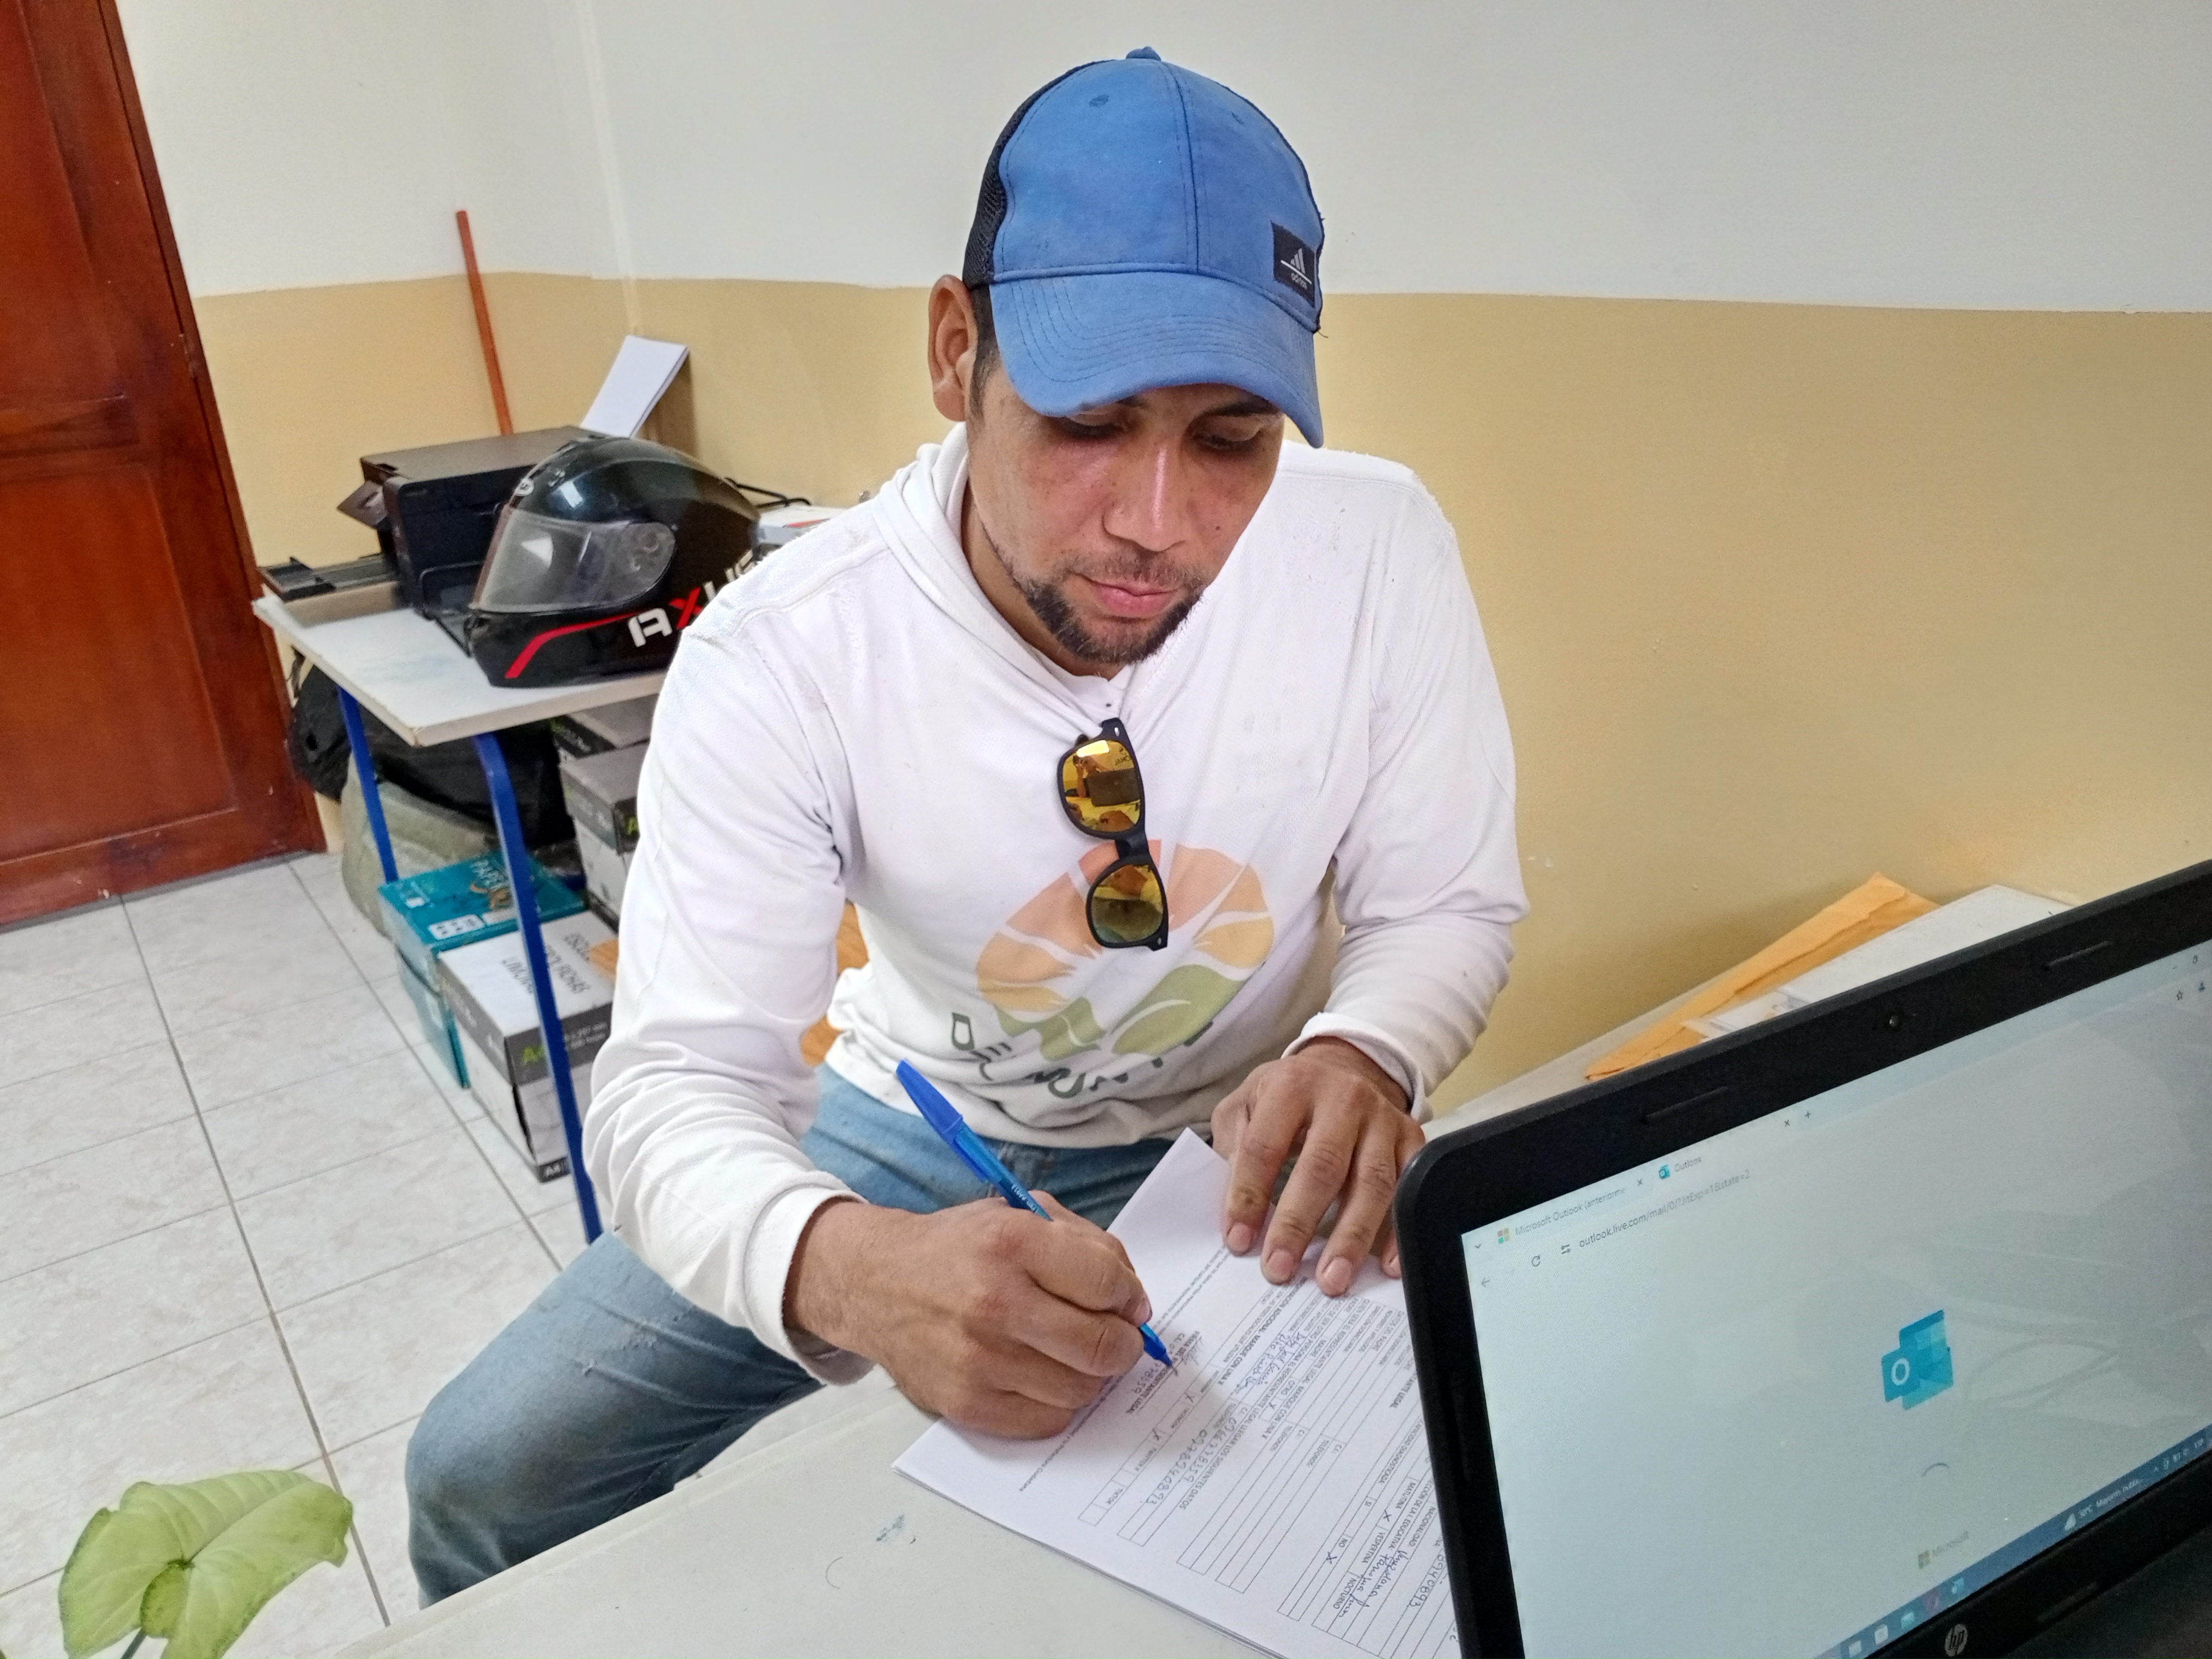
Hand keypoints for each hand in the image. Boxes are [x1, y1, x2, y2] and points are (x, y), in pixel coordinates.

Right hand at [784, 1193, 1153, 1438]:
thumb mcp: (1019, 1214)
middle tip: (1115, 1336)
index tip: (1127, 1302)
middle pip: (1100, 1346)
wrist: (874, 1283)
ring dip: (1091, 1375)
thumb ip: (1086, 1244)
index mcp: (1011, 1243)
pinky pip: (1047, 1420)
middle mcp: (993, 1302)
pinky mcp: (965, 1403)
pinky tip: (1041, 1373)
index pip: (1107, 1284)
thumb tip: (1133, 1299)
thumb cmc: (957, 1249)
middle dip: (1123, 1344)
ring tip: (1071, 1352)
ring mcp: (977, 1359)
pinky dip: (1058, 1401)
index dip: (1130, 1296)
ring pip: (1080, 1390)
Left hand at [1212, 1037, 1421, 1296]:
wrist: (1346, 1067)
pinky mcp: (1412, 1139)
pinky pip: (1410, 1188)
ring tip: (1331, 1280)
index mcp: (1292, 1086)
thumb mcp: (1246, 1104)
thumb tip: (1236, 1208)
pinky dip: (1400, 1231)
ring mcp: (1383, 1119)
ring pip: (1373, 1182)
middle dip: (1299, 1223)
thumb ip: (1233, 1146)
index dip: (1249, 1195)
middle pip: (1322, 1167)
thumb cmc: (1287, 1097)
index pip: (1264, 1146)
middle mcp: (1343, 1099)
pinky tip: (1386, 1266)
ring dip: (1351, 1237)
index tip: (1238, 1241)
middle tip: (1279, 1269)